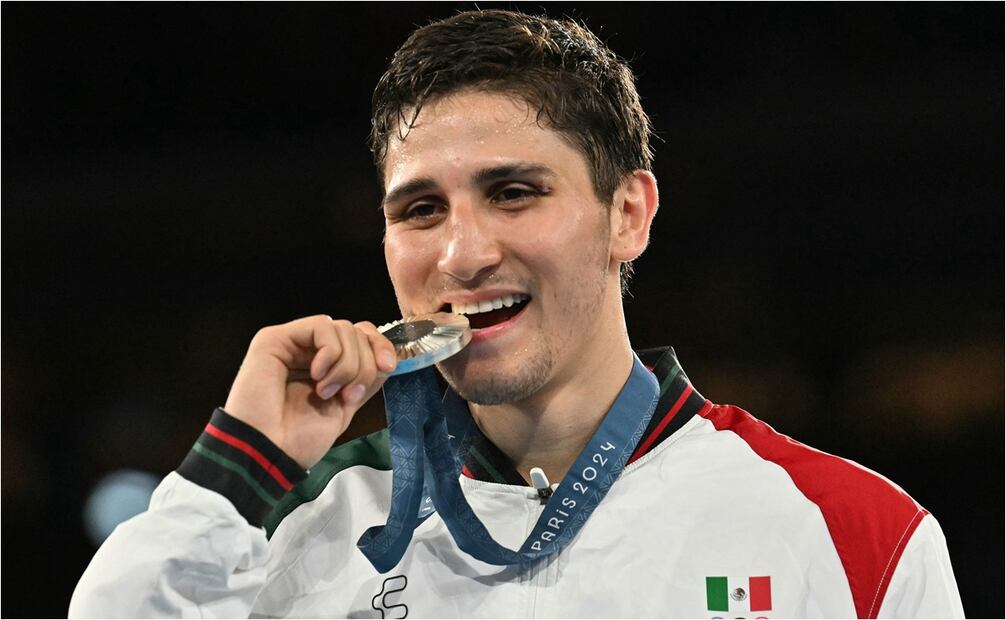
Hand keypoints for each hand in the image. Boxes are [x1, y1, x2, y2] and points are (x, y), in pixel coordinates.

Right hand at [223, 315, 396, 468]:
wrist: (268, 453)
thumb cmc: (297, 440)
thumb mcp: (344, 409)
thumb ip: (364, 381)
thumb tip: (386, 359)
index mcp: (324, 366)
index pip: (360, 337)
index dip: (379, 346)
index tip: (387, 366)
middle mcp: (307, 351)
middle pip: (355, 332)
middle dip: (364, 364)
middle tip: (346, 394)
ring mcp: (292, 343)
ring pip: (343, 328)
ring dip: (346, 364)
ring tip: (325, 392)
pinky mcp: (274, 339)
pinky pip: (321, 326)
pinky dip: (330, 352)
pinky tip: (317, 376)